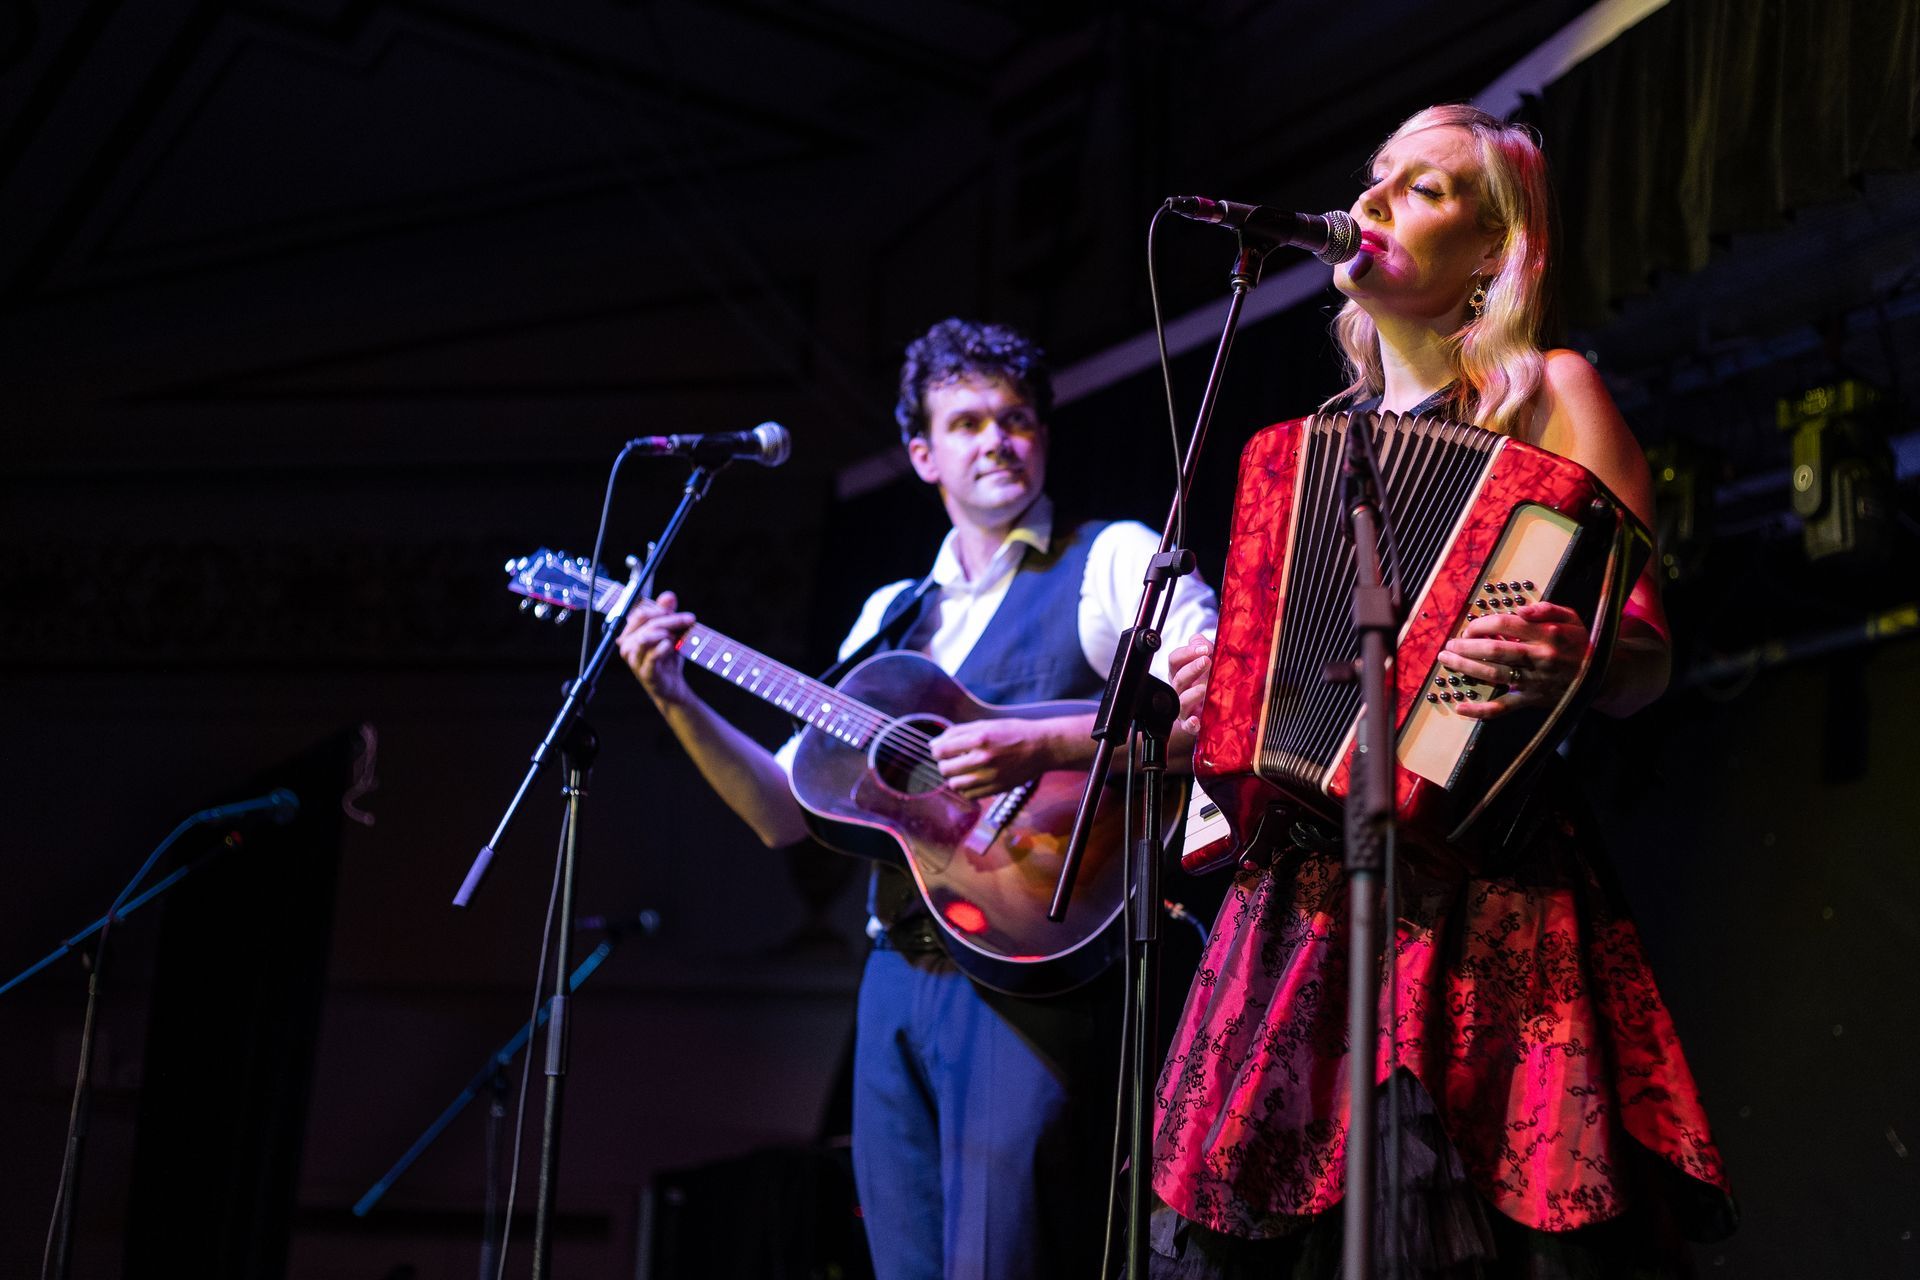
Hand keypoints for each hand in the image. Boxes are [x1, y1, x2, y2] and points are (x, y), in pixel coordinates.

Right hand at [617, 590, 697, 708]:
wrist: (671, 685)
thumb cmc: (667, 657)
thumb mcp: (670, 632)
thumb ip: (667, 613)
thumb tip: (668, 596)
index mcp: (630, 634)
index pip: (641, 613)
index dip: (661, 610)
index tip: (681, 614)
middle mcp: (627, 646)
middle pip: (648, 623)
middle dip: (671, 619)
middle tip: (690, 619)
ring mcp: (634, 660)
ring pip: (646, 637)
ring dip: (666, 633)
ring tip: (676, 638)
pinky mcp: (645, 672)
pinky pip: (653, 655)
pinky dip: (665, 647)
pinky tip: (672, 646)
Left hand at [929, 719, 1057, 800]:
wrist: (1042, 747)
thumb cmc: (1013, 733)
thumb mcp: (986, 724)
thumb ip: (958, 732)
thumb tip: (934, 744)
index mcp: (979, 738)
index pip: (941, 750)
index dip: (937, 750)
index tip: (941, 750)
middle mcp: (983, 758)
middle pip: (945, 769)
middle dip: (944, 764)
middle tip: (952, 760)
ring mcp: (990, 776)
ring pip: (955, 784)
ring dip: (954, 777)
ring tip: (963, 770)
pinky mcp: (996, 789)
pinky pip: (969, 795)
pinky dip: (966, 789)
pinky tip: (973, 779)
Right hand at [1167, 633, 1213, 735]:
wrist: (1214, 708)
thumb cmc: (1209, 680)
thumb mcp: (1207, 659)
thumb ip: (1202, 646)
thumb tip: (1199, 641)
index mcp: (1179, 672)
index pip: (1174, 660)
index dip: (1187, 653)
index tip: (1205, 649)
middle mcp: (1178, 690)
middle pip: (1178, 678)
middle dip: (1192, 668)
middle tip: (1207, 661)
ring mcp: (1183, 708)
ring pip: (1181, 701)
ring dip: (1192, 693)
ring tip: (1206, 688)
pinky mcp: (1190, 724)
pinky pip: (1187, 725)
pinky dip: (1191, 723)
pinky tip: (1197, 719)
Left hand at [1438, 601, 1589, 718]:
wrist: (1603, 677)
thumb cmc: (1581, 643)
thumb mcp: (1572, 617)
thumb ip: (1546, 609)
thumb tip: (1519, 609)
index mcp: (1547, 634)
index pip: (1505, 625)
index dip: (1481, 625)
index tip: (1470, 627)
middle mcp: (1539, 657)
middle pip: (1494, 650)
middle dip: (1466, 646)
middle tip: (1449, 645)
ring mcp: (1534, 681)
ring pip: (1493, 675)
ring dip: (1465, 668)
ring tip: (1447, 661)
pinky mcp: (1532, 700)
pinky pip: (1503, 708)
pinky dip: (1480, 710)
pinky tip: (1460, 707)